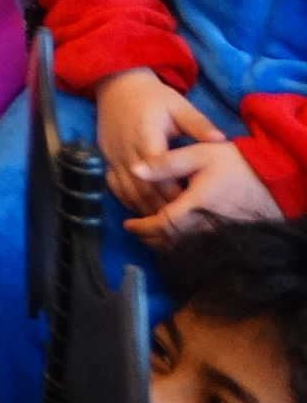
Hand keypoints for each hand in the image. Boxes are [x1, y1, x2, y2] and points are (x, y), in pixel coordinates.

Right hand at [94, 68, 224, 215]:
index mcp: (147, 138)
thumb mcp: (178, 106)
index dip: (176, 195)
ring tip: (166, 223)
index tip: (194, 207)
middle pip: (144, 189)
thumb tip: (221, 140)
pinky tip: (142, 210)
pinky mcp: (106, 158)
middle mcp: (127, 151)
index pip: (162, 176)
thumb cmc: (153, 97)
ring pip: (128, 191)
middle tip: (183, 224)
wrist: (118, 85)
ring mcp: (113, 156)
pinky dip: (128, 200)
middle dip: (162, 209)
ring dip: (145, 209)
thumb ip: (198, 124)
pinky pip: (115, 186)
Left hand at [124, 140, 281, 241]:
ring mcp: (219, 235)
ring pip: (184, 247)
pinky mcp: (229, 237)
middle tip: (136, 230)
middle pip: (170, 242)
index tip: (128, 224)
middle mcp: (206, 226)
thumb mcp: (199, 155)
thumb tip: (134, 170)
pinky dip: (182, 244)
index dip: (142, 227)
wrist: (276, 181)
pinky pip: (199, 246)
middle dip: (149, 238)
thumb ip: (166, 163)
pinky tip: (175, 235)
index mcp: (195, 206)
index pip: (162, 225)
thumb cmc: (236, 165)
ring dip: (164, 243)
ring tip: (150, 233)